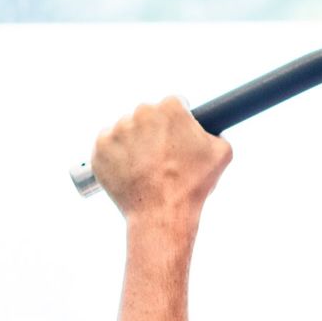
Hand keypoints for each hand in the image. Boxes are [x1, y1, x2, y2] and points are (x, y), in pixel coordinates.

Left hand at [90, 97, 232, 219]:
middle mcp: (141, 112)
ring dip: (134, 144)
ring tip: (146, 170)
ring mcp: (117, 130)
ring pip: (126, 131)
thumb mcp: (221, 154)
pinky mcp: (100, 148)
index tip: (177, 140)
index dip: (178, 124)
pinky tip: (129, 172)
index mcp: (170, 108)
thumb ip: (215, 133)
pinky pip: (107, 146)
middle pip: (148, 116)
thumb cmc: (192, 187)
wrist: (162, 214)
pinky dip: (115, 157)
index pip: (174, 105)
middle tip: (162, 159)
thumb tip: (208, 131)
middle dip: (154, 133)